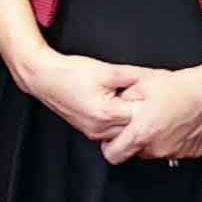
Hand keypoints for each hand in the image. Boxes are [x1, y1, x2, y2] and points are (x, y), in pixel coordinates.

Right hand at [11, 45, 144, 147]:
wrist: (42, 77)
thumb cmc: (69, 72)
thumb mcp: (107, 70)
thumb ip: (136, 75)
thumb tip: (159, 77)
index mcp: (107, 114)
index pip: (143, 115)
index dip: (151, 103)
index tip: (157, 94)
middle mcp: (100, 128)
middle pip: (135, 127)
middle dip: (143, 113)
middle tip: (150, 99)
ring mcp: (93, 132)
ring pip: (124, 132)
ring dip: (130, 119)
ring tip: (131, 101)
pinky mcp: (88, 130)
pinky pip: (111, 131)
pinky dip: (118, 121)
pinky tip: (117, 106)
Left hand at [98, 58, 201, 167]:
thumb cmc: (183, 86)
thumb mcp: (142, 85)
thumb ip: (123, 101)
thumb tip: (114, 107)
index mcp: (143, 133)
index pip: (113, 155)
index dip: (110, 145)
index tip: (113, 136)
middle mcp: (159, 148)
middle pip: (134, 153)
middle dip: (133, 140)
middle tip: (140, 122)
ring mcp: (177, 152)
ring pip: (155, 153)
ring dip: (154, 140)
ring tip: (161, 119)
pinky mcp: (193, 152)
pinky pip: (175, 150)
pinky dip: (172, 141)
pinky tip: (177, 123)